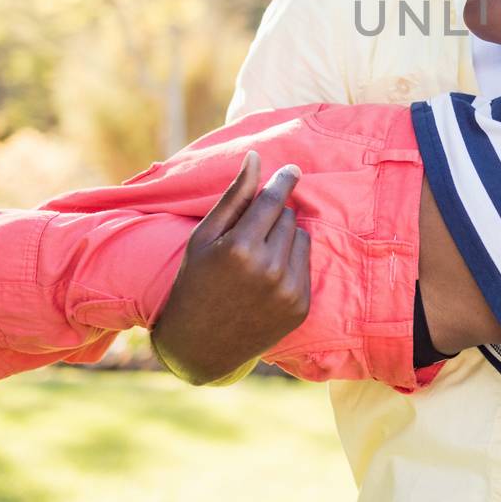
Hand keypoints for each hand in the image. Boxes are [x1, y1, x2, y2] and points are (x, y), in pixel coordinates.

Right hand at [151, 152, 311, 384]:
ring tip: (257, 257)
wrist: (200, 345)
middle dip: (272, 217)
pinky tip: (267, 277)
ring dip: (284, 239)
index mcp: (240, 248)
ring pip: (300, 237)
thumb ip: (234, 196)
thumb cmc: (195, 282)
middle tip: (249, 234)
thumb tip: (256, 157)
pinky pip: (306, 264)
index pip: (273, 199)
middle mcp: (269, 269)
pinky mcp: (301, 307)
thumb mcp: (204, 237)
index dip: (283, 181)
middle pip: (288, 217)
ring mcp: (288, 291)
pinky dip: (291, 263)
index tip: (292, 169)